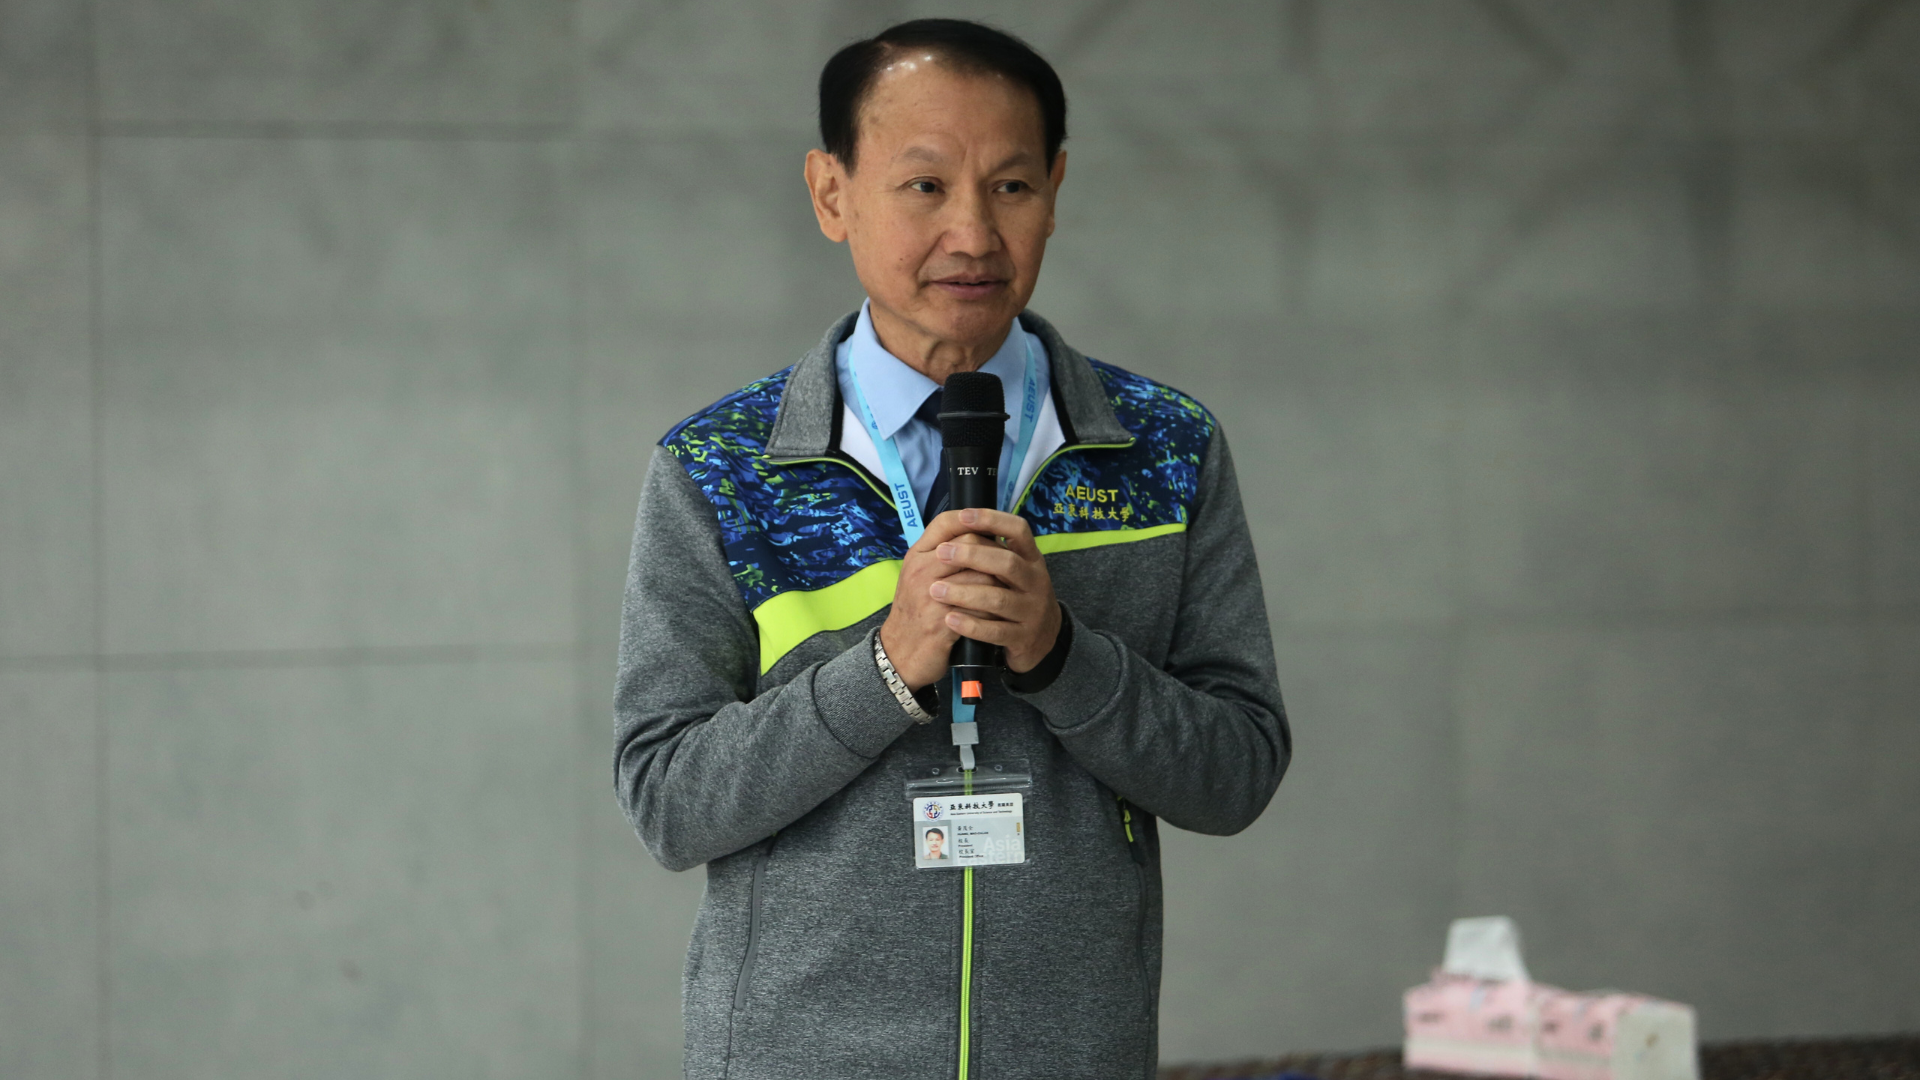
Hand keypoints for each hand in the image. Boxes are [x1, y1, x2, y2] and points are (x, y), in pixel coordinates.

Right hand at [878, 521, 1000, 690]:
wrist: (899, 653)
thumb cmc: (915, 612)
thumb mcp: (918, 577)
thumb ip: (940, 555)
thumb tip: (974, 534)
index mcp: (916, 556)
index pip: (946, 523)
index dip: (971, 519)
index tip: (990, 528)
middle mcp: (921, 572)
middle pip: (969, 544)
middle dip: (993, 551)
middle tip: (1004, 561)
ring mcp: (931, 597)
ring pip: (981, 574)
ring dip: (999, 580)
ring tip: (1006, 586)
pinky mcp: (943, 624)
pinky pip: (982, 607)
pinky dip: (994, 608)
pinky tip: (998, 612)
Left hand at [925, 508, 1061, 674]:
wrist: (1045, 638)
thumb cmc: (1019, 595)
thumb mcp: (1017, 569)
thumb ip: (995, 550)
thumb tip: (959, 521)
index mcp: (1032, 558)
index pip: (1018, 530)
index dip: (992, 520)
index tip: (964, 515)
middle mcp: (1035, 581)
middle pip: (1007, 563)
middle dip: (972, 556)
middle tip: (941, 553)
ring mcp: (1031, 611)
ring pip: (998, 600)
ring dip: (964, 593)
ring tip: (935, 590)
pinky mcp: (1023, 637)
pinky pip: (995, 631)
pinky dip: (971, 625)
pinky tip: (949, 619)